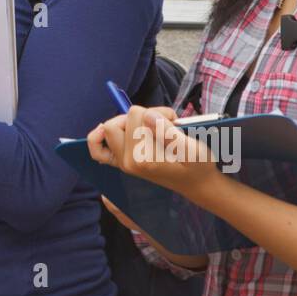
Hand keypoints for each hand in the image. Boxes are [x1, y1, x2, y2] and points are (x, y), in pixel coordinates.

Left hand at [86, 103, 220, 203]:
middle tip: (162, 124)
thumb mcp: (193, 149)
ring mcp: (123, 163)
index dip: (156, 111)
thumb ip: (169, 132)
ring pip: (110, 127)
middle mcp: (128, 162)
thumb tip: (147, 115)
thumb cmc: (198, 166)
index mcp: (143, 158)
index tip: (172, 121)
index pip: (137, 114)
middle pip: (122, 118)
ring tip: (151, 129)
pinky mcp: (122, 162)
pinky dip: (99, 137)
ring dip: (129, 123)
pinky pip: (98, 149)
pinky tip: (105, 131)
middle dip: (142, 115)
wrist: (197, 184)